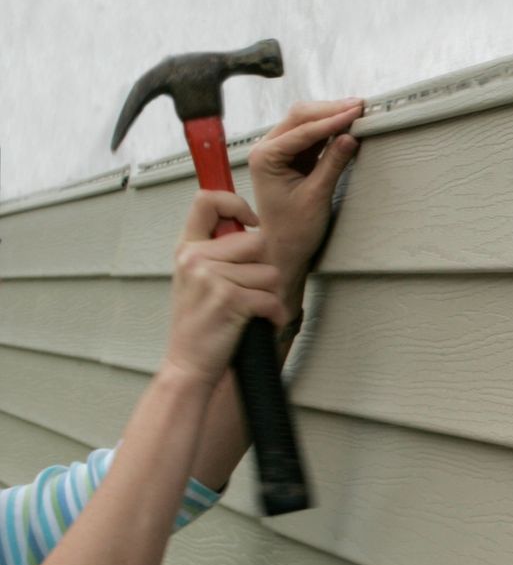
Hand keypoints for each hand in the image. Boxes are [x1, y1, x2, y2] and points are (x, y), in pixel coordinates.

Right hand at [162, 191, 288, 387]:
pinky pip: (272, 298)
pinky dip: (273, 315)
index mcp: (187, 248)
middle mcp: (195, 258)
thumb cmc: (200, 323)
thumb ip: (218, 250)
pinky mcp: (229, 299)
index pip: (207, 200)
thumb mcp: (197, 278)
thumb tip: (250, 226)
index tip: (250, 221)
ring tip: (246, 310)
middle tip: (246, 291)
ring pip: (270, 272)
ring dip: (268, 295)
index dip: (235, 203)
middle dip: (262, 269)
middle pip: (257, 241)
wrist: (188, 364)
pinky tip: (257, 323)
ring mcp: (210, 278)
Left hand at [247, 99, 362, 292]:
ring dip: (331, 116)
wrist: (282, 249)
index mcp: (265, 157)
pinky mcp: (292, 157)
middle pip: (300, 117)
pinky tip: (346, 125)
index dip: (332, 120)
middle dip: (330, 110)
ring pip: (306, 122)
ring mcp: (279, 152)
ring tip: (357, 112)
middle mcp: (267, 149)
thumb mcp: (316, 196)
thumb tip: (350, 136)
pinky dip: (330, 129)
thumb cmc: (293, 229)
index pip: (302, 130)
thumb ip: (332, 164)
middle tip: (360, 106)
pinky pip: (312, 135)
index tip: (357, 112)